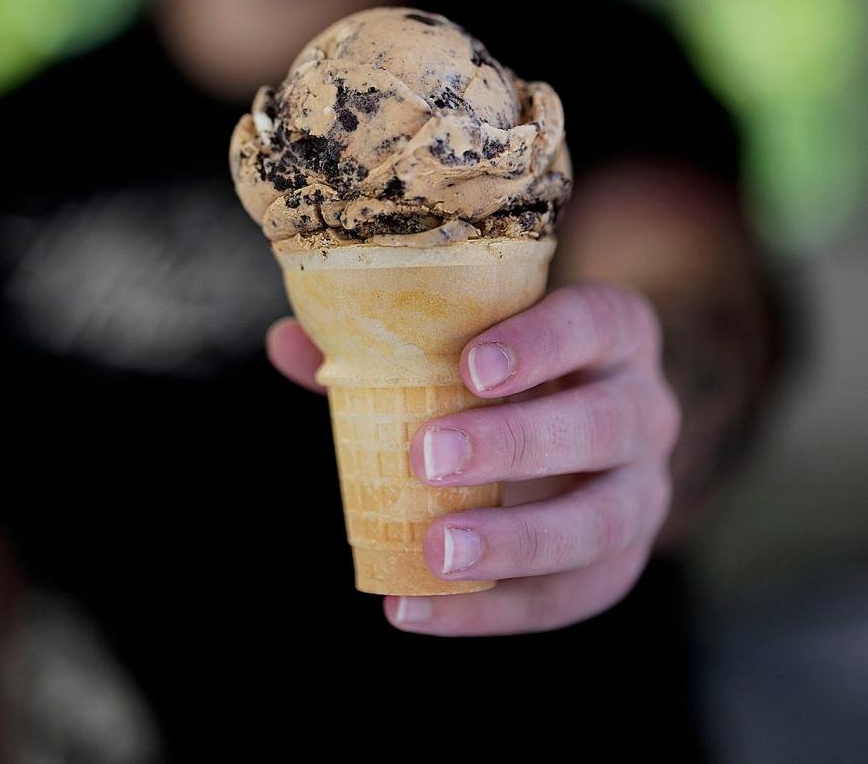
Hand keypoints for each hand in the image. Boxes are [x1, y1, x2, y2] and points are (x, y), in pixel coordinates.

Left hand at [266, 280, 680, 635]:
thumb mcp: (469, 334)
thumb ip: (388, 339)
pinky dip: (495, 611)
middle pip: (604, 425)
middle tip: (427, 456)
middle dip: (516, 444)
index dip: (540, 343)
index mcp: (615, 330)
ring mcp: (645, 487)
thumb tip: (287, 343)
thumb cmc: (509, 363)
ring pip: (603, 522)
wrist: (583, 412)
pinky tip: (416, 608)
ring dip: (516, 542)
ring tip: (434, 552)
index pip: (594, 322)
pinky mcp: (625, 557)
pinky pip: (572, 595)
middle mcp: (647, 404)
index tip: (470, 366)